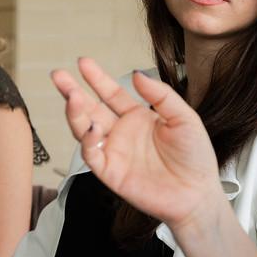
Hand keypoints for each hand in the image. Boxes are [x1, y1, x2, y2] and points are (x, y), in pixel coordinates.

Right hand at [51, 58, 224, 229]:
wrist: (197, 193)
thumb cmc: (195, 157)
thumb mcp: (184, 118)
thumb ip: (161, 96)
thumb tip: (138, 75)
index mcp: (138, 117)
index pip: (111, 93)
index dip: (96, 78)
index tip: (83, 62)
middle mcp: (122, 132)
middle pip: (90, 108)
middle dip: (73, 91)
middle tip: (59, 76)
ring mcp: (114, 152)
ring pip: (84, 129)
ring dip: (75, 113)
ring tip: (71, 96)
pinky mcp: (110, 172)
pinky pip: (91, 154)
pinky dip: (87, 140)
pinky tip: (92, 128)